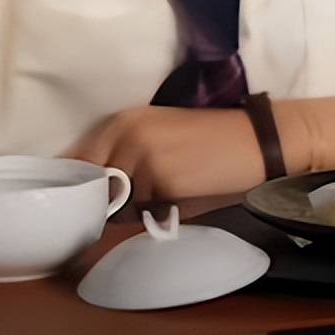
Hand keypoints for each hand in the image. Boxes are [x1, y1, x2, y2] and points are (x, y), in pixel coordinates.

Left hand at [61, 105, 270, 203]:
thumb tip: (89, 194)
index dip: (78, 186)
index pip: (78, 160)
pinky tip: (180, 201)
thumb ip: (123, 160)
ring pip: (119, 205)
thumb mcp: (159, 139)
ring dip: (133, 211)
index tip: (81, 202)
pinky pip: (145, 213)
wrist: (256, 142)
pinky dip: (157, 214)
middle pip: (94, 187)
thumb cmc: (210, 143)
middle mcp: (126, 134)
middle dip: (105, 202)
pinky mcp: (162, 180)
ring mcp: (142, 156)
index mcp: (123, 120)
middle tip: (131, 206)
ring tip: (165, 196)